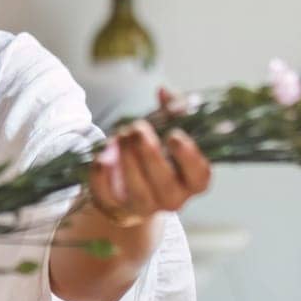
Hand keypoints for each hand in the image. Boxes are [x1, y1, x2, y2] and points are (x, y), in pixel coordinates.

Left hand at [87, 87, 212, 227]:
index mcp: (191, 180)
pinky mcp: (115, 208)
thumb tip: (166, 92)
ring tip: (121, 135)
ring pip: (137, 191)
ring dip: (127, 158)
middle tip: (137, 128)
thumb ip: (172, 110)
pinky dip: (102, 173)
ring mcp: (143, 207)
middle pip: (165, 184)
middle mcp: (172, 199)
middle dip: (149, 152)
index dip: (188, 156)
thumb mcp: (167, 128)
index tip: (173, 135)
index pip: (199, 175)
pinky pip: (106, 195)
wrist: (128, 181)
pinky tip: (103, 154)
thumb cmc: (155, 151)